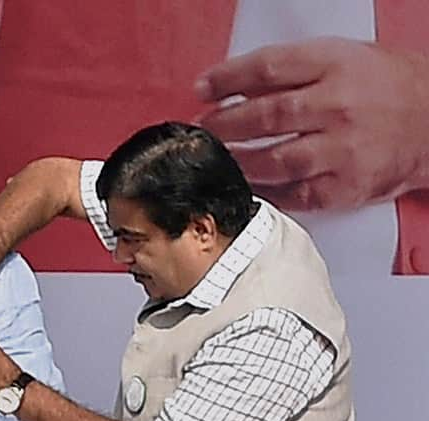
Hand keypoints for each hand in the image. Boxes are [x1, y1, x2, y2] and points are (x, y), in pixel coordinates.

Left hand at [195, 37, 428, 210]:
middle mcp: (338, 107)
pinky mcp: (344, 187)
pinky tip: (246, 185)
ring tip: (218, 159)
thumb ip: (286, 71)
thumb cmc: (384, 87)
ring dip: (237, 162)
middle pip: (266, 116)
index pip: (268, 68)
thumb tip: (229, 87)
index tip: (202, 89)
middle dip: (223, 125)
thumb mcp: (339, 58)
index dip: (226, 79)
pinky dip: (264, 192)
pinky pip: (293, 196)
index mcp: (336, 66)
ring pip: (274, 161)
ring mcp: (342, 151)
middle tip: (203, 130)